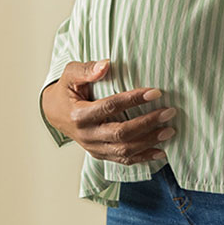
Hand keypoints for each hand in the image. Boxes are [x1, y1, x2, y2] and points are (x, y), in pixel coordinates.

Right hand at [41, 59, 176, 165]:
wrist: (54, 113)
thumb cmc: (66, 90)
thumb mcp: (70, 74)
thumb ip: (87, 69)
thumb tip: (106, 65)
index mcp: (79, 115)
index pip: (110, 107)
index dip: (133, 100)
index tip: (155, 92)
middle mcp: (86, 135)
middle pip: (121, 133)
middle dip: (148, 123)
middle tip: (169, 112)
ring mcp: (93, 148)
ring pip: (124, 150)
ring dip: (149, 141)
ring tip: (169, 130)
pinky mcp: (99, 154)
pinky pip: (123, 160)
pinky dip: (143, 157)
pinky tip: (160, 152)